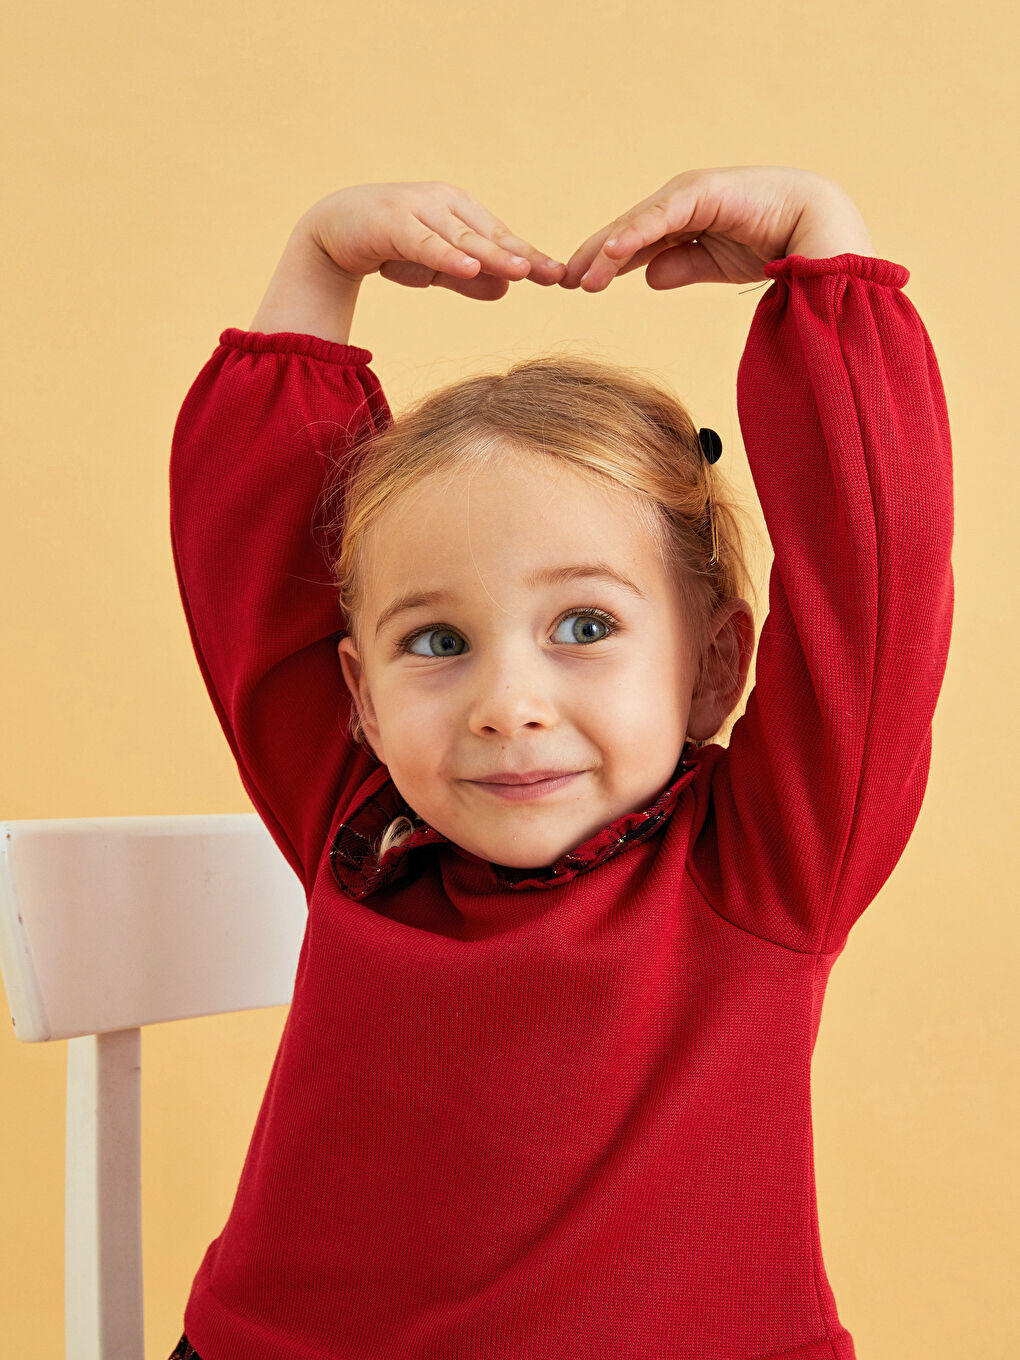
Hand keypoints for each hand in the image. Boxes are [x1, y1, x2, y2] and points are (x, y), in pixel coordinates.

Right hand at [304, 181, 566, 300]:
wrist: (333, 229)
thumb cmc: (390, 244)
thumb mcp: (434, 268)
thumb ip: (467, 278)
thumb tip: (507, 289)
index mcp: (461, 212)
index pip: (502, 238)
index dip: (531, 257)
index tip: (561, 277)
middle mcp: (445, 204)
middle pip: (490, 237)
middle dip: (523, 257)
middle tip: (554, 275)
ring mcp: (419, 210)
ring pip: (463, 238)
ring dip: (493, 255)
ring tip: (523, 271)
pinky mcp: (393, 223)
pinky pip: (425, 242)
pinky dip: (447, 255)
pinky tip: (469, 267)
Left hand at [559, 166, 873, 291]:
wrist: (818, 227)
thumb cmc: (776, 243)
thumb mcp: (715, 264)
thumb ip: (681, 267)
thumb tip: (648, 277)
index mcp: (684, 221)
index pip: (634, 243)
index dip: (605, 262)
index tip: (579, 285)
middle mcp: (681, 202)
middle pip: (627, 232)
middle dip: (595, 257)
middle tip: (564, 281)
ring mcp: (690, 194)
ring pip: (638, 225)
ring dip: (607, 252)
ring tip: (581, 279)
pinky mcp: (703, 193)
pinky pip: (661, 217)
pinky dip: (635, 235)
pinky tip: (612, 254)